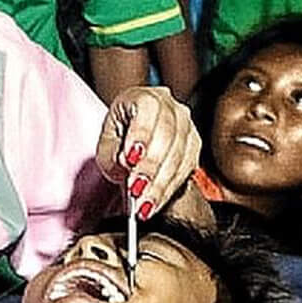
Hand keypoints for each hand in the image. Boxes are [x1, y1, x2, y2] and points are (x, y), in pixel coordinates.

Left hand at [95, 86, 201, 220]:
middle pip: (167, 138)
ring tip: (143, 205)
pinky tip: (155, 202)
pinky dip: (169, 189)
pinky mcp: (195, 147)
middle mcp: (172, 108)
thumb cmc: (120, 132)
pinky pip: (186, 170)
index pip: (148, 113)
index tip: (130, 160)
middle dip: (150, 168)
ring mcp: (187, 127)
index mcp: (146, 98)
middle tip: (135, 191)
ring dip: (160, 184)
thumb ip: (112, 151)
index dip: (141, 137)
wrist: (136, 131)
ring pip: (180, 157)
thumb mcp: (107, 138)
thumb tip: (126, 165)